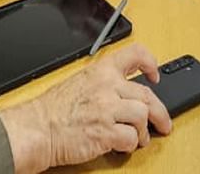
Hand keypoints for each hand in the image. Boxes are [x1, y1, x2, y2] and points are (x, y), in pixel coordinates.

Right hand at [0, 44, 171, 172]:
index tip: (155, 75)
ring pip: (143, 116)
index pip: (135, 54)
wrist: (36, 129)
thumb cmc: (52, 111)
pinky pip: (131, 138)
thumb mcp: (79, 83)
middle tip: (164, 122)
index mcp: (101, 71)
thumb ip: (103, 84)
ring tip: (138, 139)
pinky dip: (130, 145)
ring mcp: (107, 109)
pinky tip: (122, 146)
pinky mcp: (106, 132)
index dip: (150, 64)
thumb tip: (125, 95)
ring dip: (143, 132)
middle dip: (160, 112)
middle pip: (147, 95)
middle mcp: (107, 86)